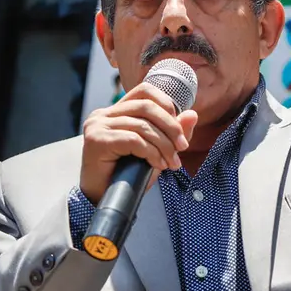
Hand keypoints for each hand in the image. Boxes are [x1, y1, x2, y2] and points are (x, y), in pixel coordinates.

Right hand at [81, 82, 198, 203]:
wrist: (103, 199)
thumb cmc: (126, 175)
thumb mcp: (155, 151)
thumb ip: (171, 133)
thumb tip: (193, 114)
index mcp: (116, 111)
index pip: (144, 91)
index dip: (166, 104)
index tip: (178, 128)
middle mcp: (103, 114)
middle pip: (146, 106)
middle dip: (171, 127)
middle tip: (182, 147)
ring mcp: (98, 126)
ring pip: (142, 125)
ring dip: (164, 145)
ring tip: (171, 162)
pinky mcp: (96, 140)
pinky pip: (133, 140)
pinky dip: (151, 152)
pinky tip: (157, 164)